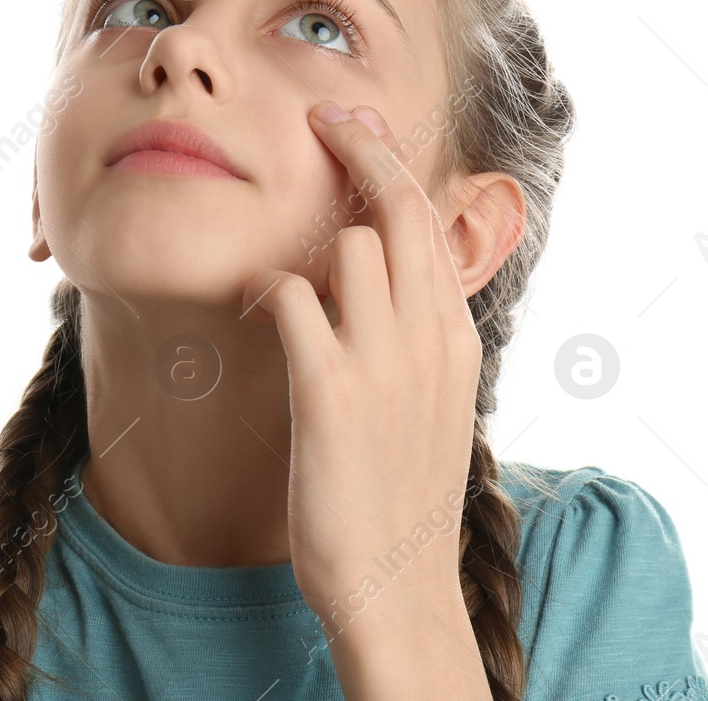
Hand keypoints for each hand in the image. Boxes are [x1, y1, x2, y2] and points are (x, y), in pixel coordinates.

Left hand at [239, 100, 481, 622]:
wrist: (395, 585)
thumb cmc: (397, 493)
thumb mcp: (430, 402)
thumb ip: (412, 338)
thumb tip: (376, 283)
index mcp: (454, 337)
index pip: (431, 219)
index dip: (389, 162)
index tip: (354, 126)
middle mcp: (430, 338)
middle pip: (401, 206)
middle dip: (360, 146)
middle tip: (320, 121)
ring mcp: (385, 363)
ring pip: (352, 245)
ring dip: (306, 248)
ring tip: (279, 288)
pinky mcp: (329, 391)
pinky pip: (293, 298)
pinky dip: (266, 293)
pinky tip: (253, 318)